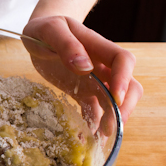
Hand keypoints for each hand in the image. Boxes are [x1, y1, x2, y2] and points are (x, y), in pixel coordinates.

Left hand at [23, 16, 142, 126]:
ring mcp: (93, 80)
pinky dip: (92, 122)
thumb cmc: (45, 30)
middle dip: (126, 105)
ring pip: (113, 100)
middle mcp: (100, 65)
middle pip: (128, 85)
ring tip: (101, 136)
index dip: (123, 79)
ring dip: (111, 118)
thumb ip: (66, 45)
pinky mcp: (82, 91)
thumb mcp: (51, 31)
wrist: (38, 36)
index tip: (116, 97)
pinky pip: (93, 108)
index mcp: (96, 46)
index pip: (122, 61)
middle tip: (112, 124)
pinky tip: (86, 136)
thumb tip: (85, 66)